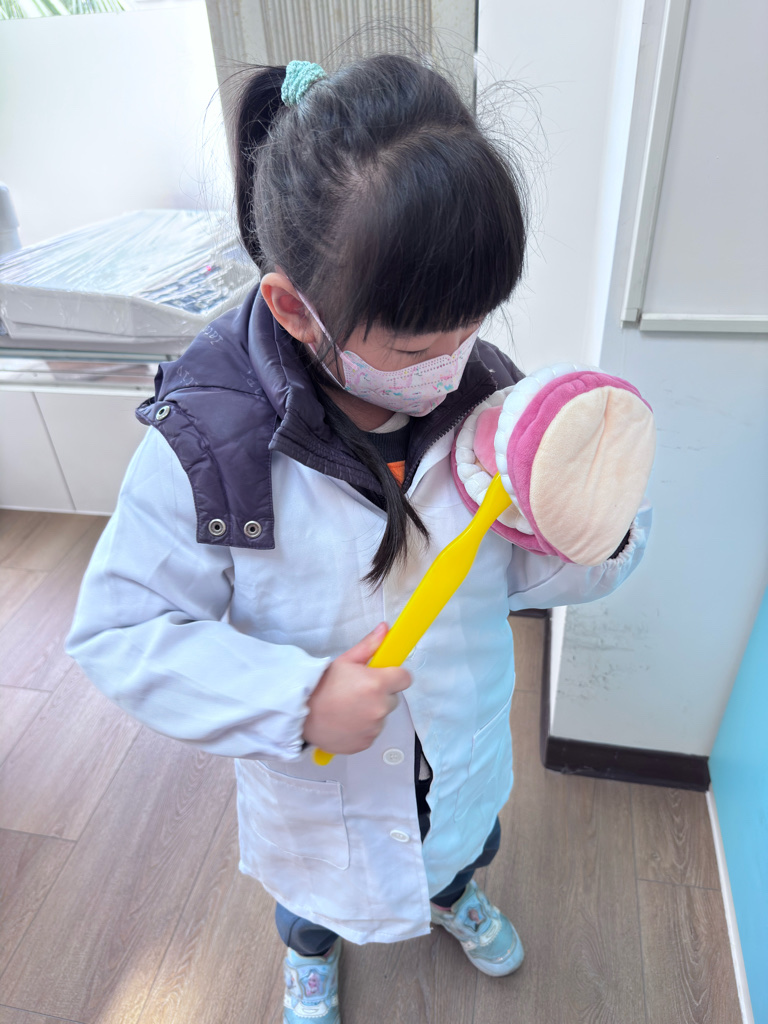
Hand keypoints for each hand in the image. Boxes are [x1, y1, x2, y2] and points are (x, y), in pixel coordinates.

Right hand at [303, 623, 411, 754]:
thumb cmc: (322, 685)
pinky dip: (364, 727)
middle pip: (393, 698)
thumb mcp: (344, 661)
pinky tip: (346, 721)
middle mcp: (380, 707)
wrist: (302, 715)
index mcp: (377, 684)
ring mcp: (374, 728)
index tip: (383, 675)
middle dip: (381, 694)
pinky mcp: (367, 742)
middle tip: (358, 691)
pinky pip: (372, 731)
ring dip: (372, 711)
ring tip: (348, 707)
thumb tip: (385, 629)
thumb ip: (369, 646)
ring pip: (382, 715)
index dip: (395, 675)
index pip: (405, 678)